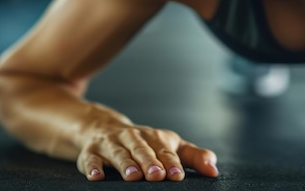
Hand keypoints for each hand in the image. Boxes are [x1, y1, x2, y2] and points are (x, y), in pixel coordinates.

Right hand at [76, 120, 218, 181]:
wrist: (103, 127)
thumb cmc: (144, 143)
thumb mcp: (169, 145)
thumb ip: (193, 156)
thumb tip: (214, 170)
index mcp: (154, 138)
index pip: (165, 151)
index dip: (171, 163)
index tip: (177, 176)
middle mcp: (133, 138)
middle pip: (142, 150)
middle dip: (150, 162)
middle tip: (157, 176)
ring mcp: (111, 144)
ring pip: (119, 153)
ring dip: (125, 164)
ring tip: (133, 176)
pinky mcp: (91, 152)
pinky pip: (91, 159)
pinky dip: (93, 167)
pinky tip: (97, 176)